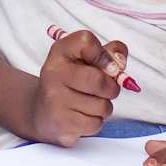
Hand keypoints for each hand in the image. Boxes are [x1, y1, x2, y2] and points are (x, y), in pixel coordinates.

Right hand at [22, 28, 123, 147]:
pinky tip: (82, 116)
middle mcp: (54, 72)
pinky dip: (95, 122)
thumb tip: (121, 62)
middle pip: (99, 80)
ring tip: (89, 104)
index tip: (108, 66)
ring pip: (102, 106)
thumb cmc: (72, 82)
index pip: (86, 41)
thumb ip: (109, 53)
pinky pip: (95, 124)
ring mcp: (55, 98)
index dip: (104, 54)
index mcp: (61, 51)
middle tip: (105, 90)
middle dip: (111, 88)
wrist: (44, 111)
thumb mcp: (86, 60)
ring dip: (103, 107)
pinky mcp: (60, 122)